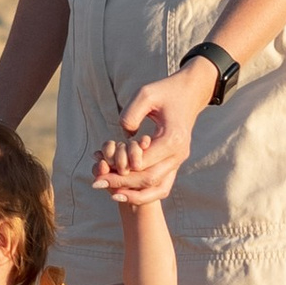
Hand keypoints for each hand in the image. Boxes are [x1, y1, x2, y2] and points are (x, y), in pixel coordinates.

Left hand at [91, 65, 213, 202]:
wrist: (190, 93)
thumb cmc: (165, 91)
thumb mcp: (145, 94)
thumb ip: (130, 115)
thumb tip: (123, 137)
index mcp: (172, 139)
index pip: (143, 163)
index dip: (119, 170)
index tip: (99, 170)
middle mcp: (179, 154)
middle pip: (149, 179)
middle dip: (121, 184)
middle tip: (95, 183)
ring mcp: (179, 160)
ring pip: (158, 188)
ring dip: (134, 193)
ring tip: (110, 193)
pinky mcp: (176, 162)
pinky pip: (163, 185)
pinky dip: (145, 191)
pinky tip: (125, 191)